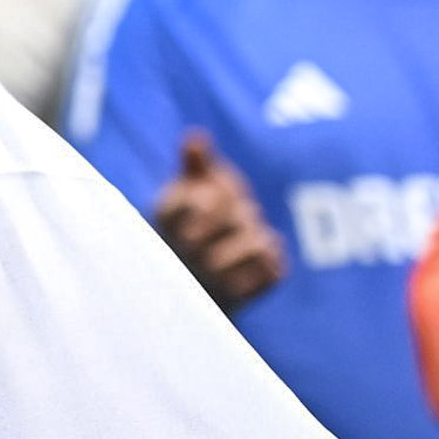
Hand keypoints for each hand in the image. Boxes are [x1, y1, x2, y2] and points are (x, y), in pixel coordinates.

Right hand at [152, 130, 287, 310]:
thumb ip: (195, 165)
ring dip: (259, 238)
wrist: (187, 292)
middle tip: (237, 218)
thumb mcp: (187, 193)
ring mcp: (209, 280)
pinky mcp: (235, 301)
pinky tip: (257, 262)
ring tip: (248, 240)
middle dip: (244, 212)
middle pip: (238, 217)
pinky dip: (272, 261)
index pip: (206, 198)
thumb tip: (196, 137)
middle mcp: (182, 253)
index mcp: (166, 220)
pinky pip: (272, 271)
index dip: (220, 194)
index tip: (210, 198)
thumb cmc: (190, 230)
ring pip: (257, 245)